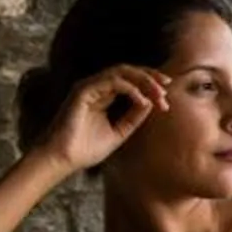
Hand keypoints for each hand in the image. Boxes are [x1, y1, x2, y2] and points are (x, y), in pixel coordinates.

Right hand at [42, 64, 171, 172]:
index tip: (166, 96)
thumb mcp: (120, 132)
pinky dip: (130, 89)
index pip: (130, 81)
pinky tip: (143, 101)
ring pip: (121, 72)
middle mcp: (96, 88)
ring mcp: (88, 88)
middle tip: (167, 86)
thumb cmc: (86, 149)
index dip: (150, 84)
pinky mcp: (82, 91)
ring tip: (159, 94)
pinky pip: (112, 82)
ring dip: (144, 80)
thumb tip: (151, 101)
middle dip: (150, 76)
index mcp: (103, 96)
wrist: (63, 159)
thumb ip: (134, 117)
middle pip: (128, 71)